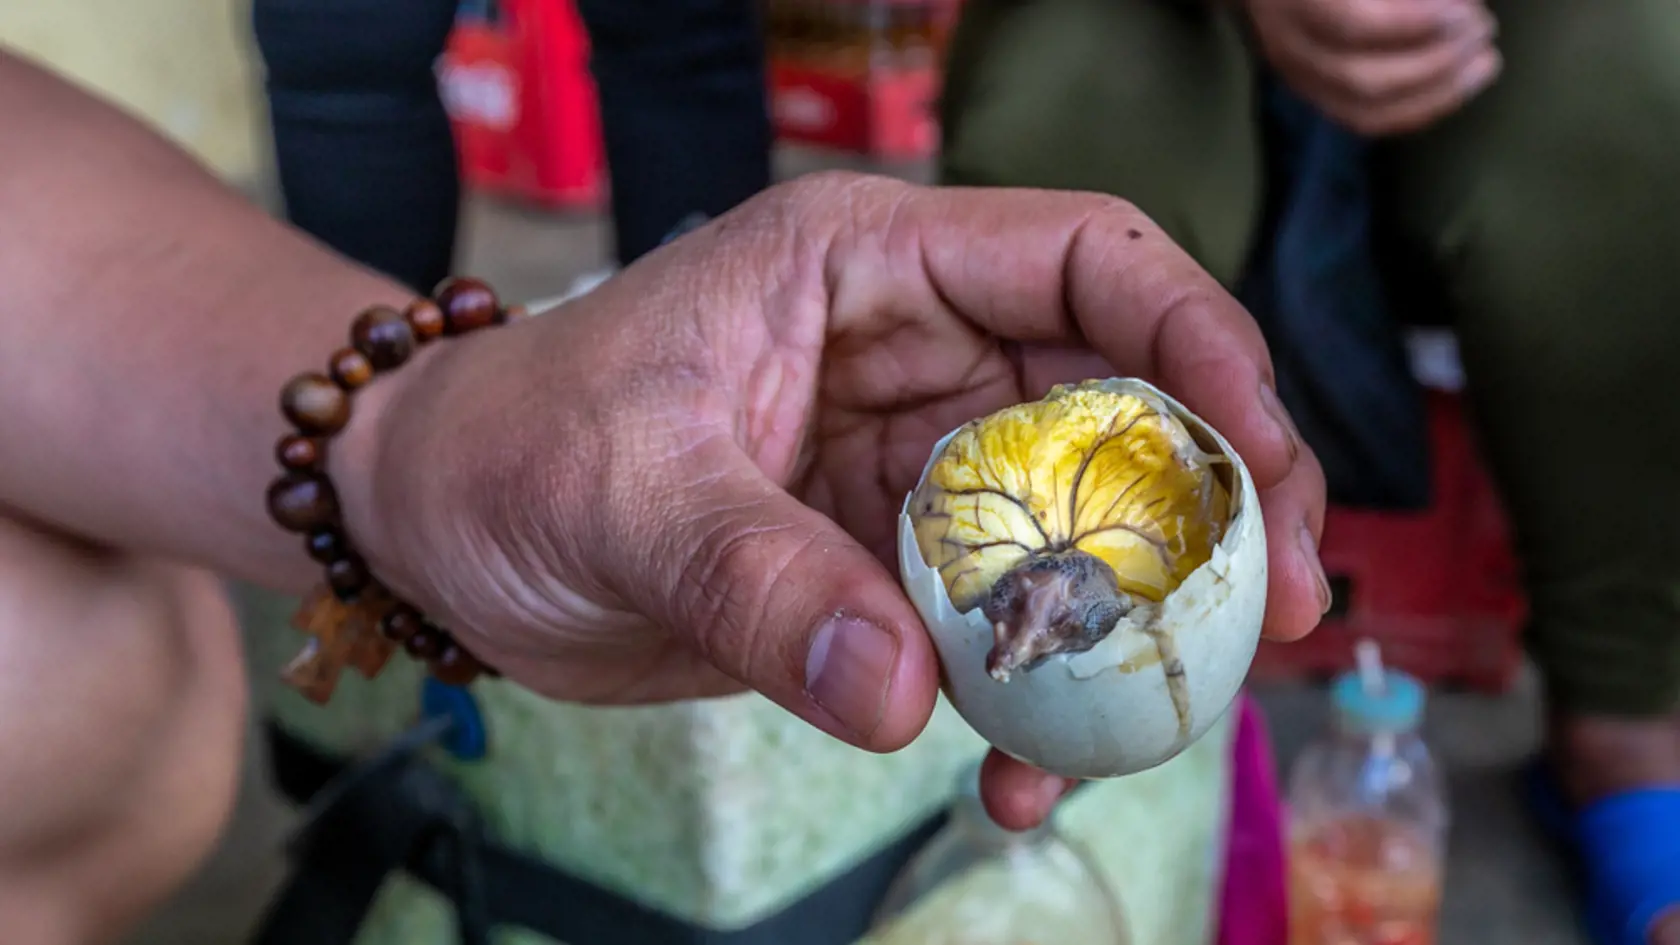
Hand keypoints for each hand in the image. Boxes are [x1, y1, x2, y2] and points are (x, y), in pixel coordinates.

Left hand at [340, 172, 1327, 827]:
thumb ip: (762, 582)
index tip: (1263, 462)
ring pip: (1084, 530)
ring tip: (1164, 719)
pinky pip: (1002, 628)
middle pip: (1128, 404)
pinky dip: (1028, 702)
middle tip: (1280, 613)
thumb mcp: (624, 495)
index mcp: (870, 266)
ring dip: (1136, 626)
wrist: (439, 528)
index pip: (1090, 261)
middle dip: (1217, 505)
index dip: (1203, 344)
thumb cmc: (510, 447)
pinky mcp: (888, 563)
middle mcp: (916, 353)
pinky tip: (1011, 771)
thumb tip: (906, 692)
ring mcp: (912, 464)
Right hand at [1244, 0, 1501, 136]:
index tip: (1466, 9)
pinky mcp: (1311, 89)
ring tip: (1483, 63)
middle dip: (1436, 61)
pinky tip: (1455, 86)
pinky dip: (1416, 109)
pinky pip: (1364, 119)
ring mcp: (1295, 72)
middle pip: (1361, 78)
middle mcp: (1286, 41)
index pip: (1352, 24)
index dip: (1416, 23)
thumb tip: (1459, 2)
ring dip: (1434, 93)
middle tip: (1482, 30)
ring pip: (1363, 109)